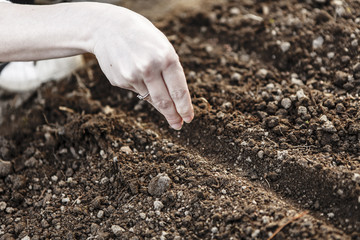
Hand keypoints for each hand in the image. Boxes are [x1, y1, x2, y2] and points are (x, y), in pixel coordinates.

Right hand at [91, 5, 193, 129]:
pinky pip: (136, 90)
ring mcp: (132, 75)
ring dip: (156, 101)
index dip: (184, 108)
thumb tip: (174, 102)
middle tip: (178, 125)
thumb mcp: (162, 48)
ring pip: (149, 98)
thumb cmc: (143, 38)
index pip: (179, 91)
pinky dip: (139, 85)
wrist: (107, 27)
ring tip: (157, 92)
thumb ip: (170, 72)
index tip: (189, 119)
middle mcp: (149, 68)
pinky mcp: (119, 80)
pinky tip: (133, 70)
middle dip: (173, 116)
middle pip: (164, 102)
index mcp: (166, 57)